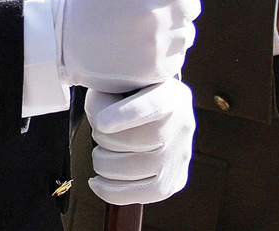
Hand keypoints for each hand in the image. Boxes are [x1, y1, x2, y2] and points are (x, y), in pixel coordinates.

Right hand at [56, 0, 205, 91]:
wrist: (67, 41)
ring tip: (138, 28)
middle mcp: (156, 11)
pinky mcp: (159, 68)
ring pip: (187, 30)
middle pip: (192, 3)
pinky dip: (164, 51)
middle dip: (174, 2)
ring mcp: (158, 43)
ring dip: (170, 28)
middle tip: (142, 6)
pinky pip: (178, 54)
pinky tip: (139, 46)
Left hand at [85, 79, 194, 205]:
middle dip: (102, 138)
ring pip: (131, 168)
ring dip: (103, 163)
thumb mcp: (117, 84)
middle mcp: (182, 125)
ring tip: (101, 153)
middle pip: (134, 140)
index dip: (126, 115)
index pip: (153, 106)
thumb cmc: (127, 98)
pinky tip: (96, 182)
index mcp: (170, 95)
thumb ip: (105, 98)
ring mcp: (180, 156)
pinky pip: (139, 195)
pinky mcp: (174, 181)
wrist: (153, 116)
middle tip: (99, 132)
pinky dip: (110, 190)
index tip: (101, 123)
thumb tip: (101, 124)